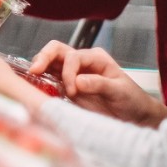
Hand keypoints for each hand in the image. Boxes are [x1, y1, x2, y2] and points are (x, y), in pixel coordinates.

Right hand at [30, 41, 166, 128]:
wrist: (134, 116)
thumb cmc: (131, 100)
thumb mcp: (119, 91)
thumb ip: (99, 84)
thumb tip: (77, 81)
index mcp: (96, 58)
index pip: (73, 57)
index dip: (68, 72)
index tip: (72, 91)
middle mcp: (82, 62)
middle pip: (57, 50)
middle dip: (44, 57)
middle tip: (35, 70)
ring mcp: (73, 74)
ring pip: (50, 62)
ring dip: (40, 67)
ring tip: (31, 77)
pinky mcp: (67, 88)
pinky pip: (49, 79)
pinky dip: (40, 81)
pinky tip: (34, 86)